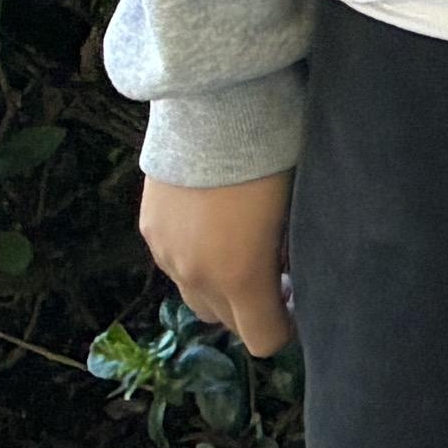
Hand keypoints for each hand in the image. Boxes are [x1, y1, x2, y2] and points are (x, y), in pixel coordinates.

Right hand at [137, 172, 292, 356]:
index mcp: (240, 276)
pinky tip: (216, 226)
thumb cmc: (274, 156)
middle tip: (278, 274)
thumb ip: (291, 256)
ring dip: (221, 289)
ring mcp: (167, 254)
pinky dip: (197, 261)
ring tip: (245, 250)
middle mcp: (197, 276)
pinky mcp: (150, 230)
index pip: (263, 339)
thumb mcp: (297, 211)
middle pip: (227, 322)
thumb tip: (291, 275)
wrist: (216, 108)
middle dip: (254, 308)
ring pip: (196, 297)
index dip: (285, 328)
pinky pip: (175, 265)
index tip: (297, 304)